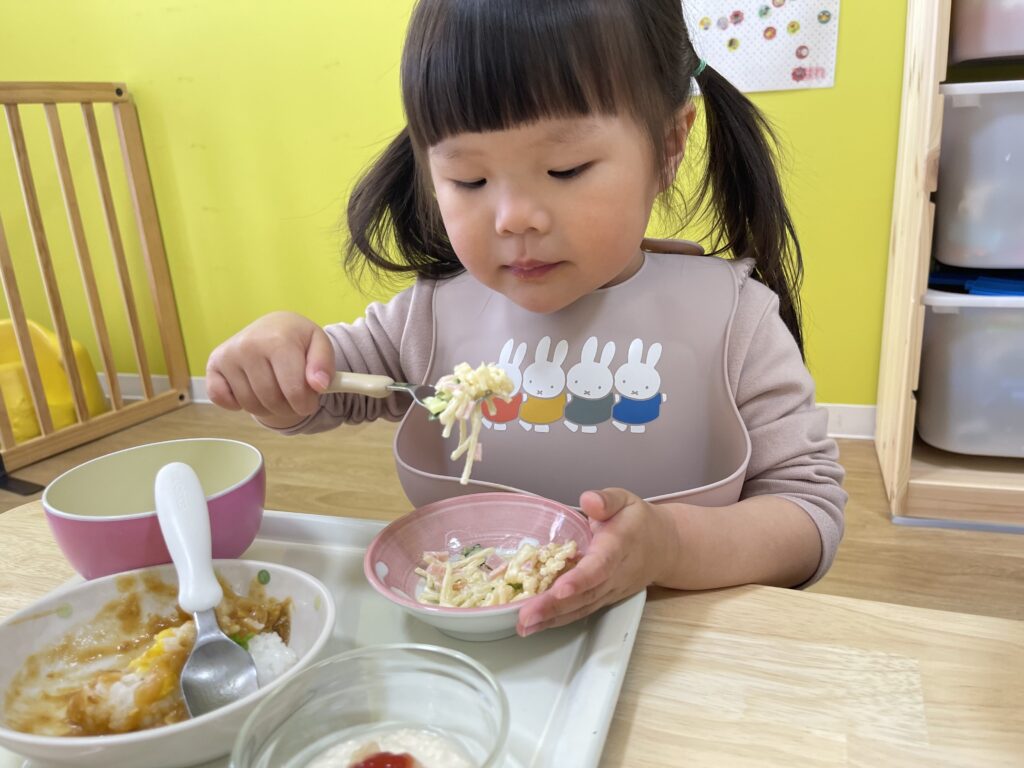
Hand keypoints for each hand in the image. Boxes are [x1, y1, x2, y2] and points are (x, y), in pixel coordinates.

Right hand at [206, 311, 334, 427]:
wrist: (273, 327)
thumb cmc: (297, 340)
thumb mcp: (320, 345)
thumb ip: (324, 365)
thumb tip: (318, 385)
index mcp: (278, 340)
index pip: (293, 391)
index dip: (305, 404)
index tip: (309, 401)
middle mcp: (249, 345)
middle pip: (271, 400)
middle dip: (287, 407)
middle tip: (293, 398)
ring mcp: (228, 355)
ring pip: (249, 404)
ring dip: (266, 407)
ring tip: (275, 391)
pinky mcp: (214, 364)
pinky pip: (221, 399)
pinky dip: (236, 404)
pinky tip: (250, 389)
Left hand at [516, 488, 672, 636]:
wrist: (665, 548)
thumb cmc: (638, 521)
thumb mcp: (625, 500)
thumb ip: (607, 500)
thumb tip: (588, 501)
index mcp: (619, 545)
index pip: (601, 565)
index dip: (581, 579)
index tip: (560, 589)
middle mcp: (615, 574)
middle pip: (586, 594)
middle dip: (554, 606)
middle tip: (525, 617)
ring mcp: (610, 591)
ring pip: (582, 607)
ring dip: (552, 619)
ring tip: (524, 626)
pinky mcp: (604, 599)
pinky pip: (581, 611)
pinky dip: (558, 620)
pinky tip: (535, 624)